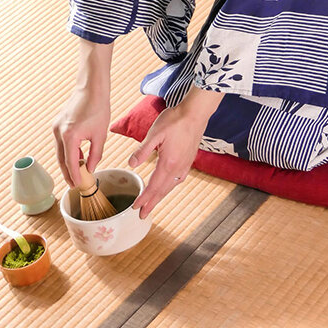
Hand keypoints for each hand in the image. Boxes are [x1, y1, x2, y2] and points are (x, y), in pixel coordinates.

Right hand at [52, 87, 110, 187]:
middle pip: (61, 159)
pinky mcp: (57, 123)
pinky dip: (67, 151)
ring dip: (67, 162)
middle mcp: (59, 132)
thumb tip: (91, 169)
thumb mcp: (100, 135)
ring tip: (76, 173)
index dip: (74, 176)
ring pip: (60, 151)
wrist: (91, 88)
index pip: (70, 163)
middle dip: (67, 173)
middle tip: (74, 185)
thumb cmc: (98, 108)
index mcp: (70, 136)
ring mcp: (56, 127)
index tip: (78, 186)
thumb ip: (96, 155)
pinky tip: (77, 155)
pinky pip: (61, 142)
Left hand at [129, 104, 206, 218]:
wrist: (195, 113)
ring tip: (153, 203)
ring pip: (171, 186)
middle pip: (163, 191)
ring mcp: (185, 164)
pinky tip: (168, 185)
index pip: (153, 186)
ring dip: (161, 196)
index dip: (144, 198)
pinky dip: (170, 186)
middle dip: (152, 203)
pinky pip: (178, 179)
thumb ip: (143, 150)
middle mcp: (178, 168)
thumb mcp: (155, 133)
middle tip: (142, 215)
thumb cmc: (175, 120)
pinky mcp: (189, 160)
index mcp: (168, 163)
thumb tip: (131, 164)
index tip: (135, 208)